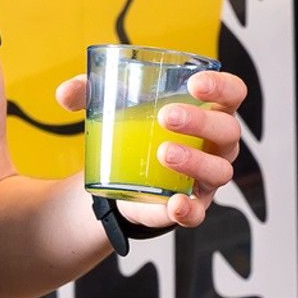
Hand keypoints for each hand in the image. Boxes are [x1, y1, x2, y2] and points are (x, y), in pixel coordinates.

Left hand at [55, 69, 248, 228]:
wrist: (123, 179)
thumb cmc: (133, 131)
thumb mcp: (113, 106)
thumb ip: (89, 92)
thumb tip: (64, 94)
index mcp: (208, 111)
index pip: (233, 93)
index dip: (222, 87)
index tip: (194, 84)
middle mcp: (216, 145)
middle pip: (227, 130)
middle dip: (200, 121)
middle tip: (165, 116)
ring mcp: (206, 178)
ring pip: (219, 171)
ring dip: (194, 161)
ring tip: (162, 153)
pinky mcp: (191, 207)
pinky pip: (199, 212)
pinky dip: (189, 210)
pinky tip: (173, 203)